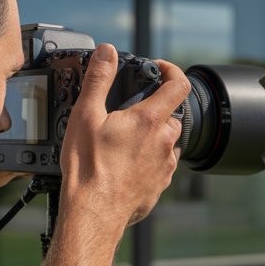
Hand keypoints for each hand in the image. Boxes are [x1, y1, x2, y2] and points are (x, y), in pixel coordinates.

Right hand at [58, 44, 189, 239]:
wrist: (93, 213)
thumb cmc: (88, 168)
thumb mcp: (86, 115)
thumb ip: (99, 79)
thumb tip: (107, 52)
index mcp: (150, 120)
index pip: (178, 84)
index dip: (171, 70)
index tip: (159, 68)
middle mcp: (165, 142)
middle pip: (171, 114)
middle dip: (154, 108)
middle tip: (130, 111)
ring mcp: (165, 166)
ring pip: (167, 142)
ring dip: (152, 136)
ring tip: (123, 140)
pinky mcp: (160, 185)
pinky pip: (160, 165)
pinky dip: (148, 159)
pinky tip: (125, 164)